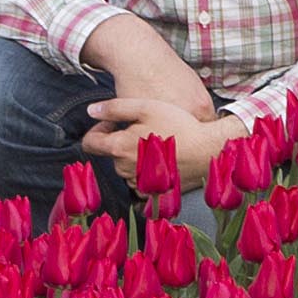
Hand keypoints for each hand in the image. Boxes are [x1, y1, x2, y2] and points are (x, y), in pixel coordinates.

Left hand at [81, 97, 244, 187]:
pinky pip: (140, 179)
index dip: (98, 129)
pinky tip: (162, 158)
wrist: (207, 150)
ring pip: (126, 166)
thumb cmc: (178, 126)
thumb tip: (91, 110)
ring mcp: (138, 182)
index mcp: (118, 147)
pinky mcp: (152, 190)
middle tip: (143, 128)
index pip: (90, 142)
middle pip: (110, 153)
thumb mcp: (145, 107)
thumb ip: (114, 108)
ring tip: (156, 142)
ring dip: (133, 155)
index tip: (112, 123)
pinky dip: (146, 169)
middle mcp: (124, 168)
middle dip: (120, 140)